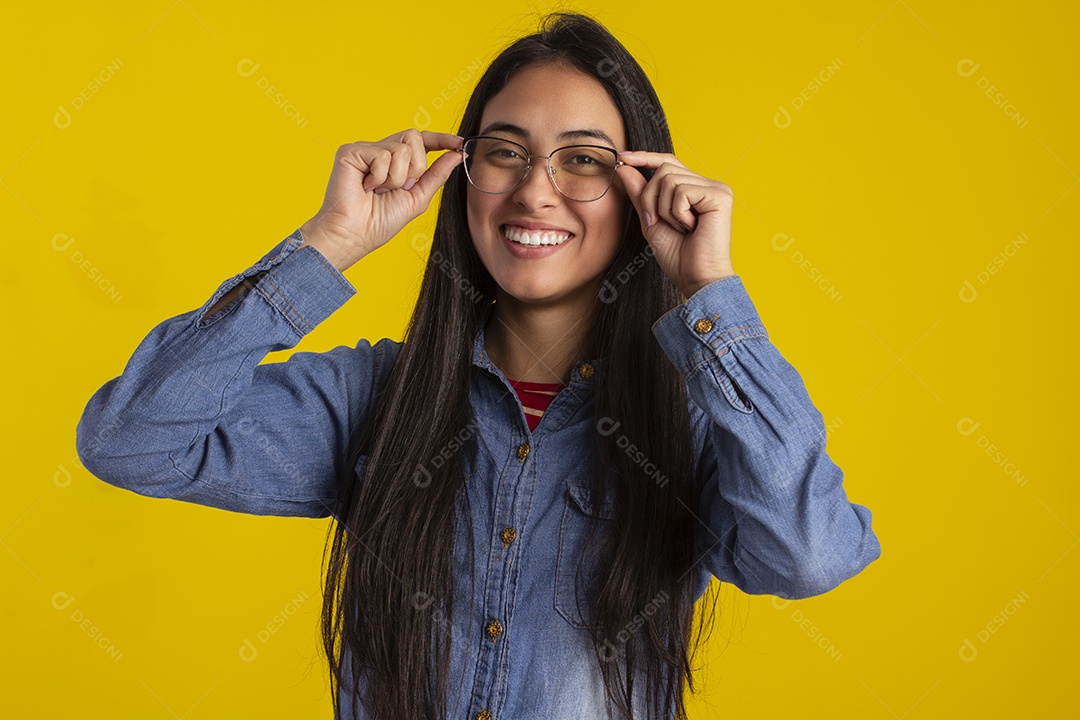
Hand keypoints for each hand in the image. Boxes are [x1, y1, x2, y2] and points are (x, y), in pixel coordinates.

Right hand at [300, 129, 463, 268]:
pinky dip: (380, 177)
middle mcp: (381, 151)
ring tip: (378, 191)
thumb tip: (457, 153)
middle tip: (399, 187)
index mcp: (396, 162)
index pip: (422, 142)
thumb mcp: (418, 198)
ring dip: (396, 178)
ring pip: (401, 149)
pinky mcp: (351, 151)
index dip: (441, 139)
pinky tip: (366, 187)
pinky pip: (381, 155)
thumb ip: (437, 174)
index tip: (459, 142)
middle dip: (415, 167)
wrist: (355, 234)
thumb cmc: (380, 222)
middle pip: (414, 137)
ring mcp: (366, 150)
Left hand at [615, 151, 734, 298]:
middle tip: (657, 222)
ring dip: (664, 209)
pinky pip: (681, 191)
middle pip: (664, 169)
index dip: (645, 157)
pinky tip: (690, 227)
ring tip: (680, 228)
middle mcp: (708, 185)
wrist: (696, 279)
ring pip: (669, 180)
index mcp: (695, 189)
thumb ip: (640, 194)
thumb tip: (624, 167)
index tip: (622, 158)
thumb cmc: (678, 257)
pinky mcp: (720, 196)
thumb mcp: (651, 221)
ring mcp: (716, 189)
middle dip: (650, 197)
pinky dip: (676, 213)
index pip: (668, 162)